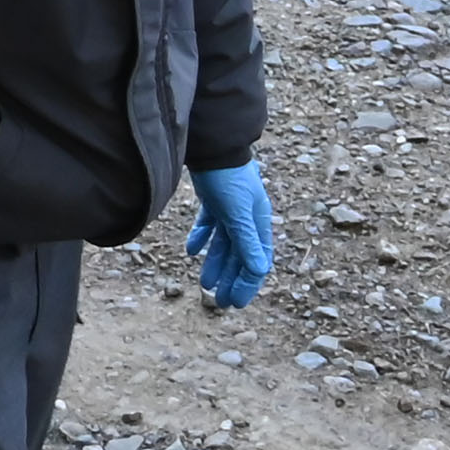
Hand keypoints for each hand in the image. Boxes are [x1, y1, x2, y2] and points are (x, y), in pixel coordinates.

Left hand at [187, 161, 276, 308]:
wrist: (213, 146)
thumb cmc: (229, 178)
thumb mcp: (238, 213)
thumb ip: (246, 241)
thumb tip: (259, 270)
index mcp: (259, 224)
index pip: (256, 261)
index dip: (247, 283)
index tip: (236, 303)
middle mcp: (248, 218)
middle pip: (240, 256)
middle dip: (232, 279)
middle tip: (220, 302)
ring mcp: (231, 209)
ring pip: (224, 244)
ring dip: (216, 264)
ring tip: (206, 284)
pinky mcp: (214, 200)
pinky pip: (209, 225)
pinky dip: (200, 238)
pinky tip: (190, 251)